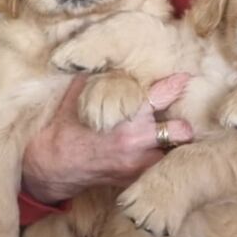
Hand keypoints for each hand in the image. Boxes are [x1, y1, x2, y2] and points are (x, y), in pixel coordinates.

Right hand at [22, 73, 192, 203]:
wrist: (51, 165)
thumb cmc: (65, 127)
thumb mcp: (80, 95)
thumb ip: (100, 78)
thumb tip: (110, 57)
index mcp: (127, 116)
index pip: (163, 95)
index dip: (177, 85)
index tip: (185, 79)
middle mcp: (138, 140)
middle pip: (181, 131)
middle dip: (184, 124)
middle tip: (181, 117)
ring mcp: (138, 164)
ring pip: (173, 152)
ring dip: (173, 144)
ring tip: (169, 136)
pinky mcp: (135, 179)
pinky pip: (158, 168)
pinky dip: (158, 159)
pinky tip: (153, 151)